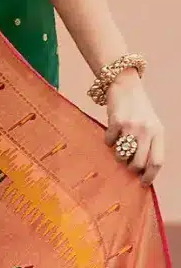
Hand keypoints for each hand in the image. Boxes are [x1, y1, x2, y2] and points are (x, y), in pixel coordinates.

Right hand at [104, 70, 164, 186]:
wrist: (125, 85)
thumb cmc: (138, 108)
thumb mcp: (150, 125)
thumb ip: (149, 143)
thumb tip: (141, 167)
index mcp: (158, 133)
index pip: (157, 161)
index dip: (150, 175)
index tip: (143, 183)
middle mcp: (147, 131)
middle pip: (139, 162)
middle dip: (132, 168)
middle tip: (127, 166)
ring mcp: (131, 126)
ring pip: (123, 154)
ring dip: (119, 155)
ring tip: (118, 146)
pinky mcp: (116, 121)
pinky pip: (109, 141)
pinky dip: (108, 140)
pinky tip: (111, 133)